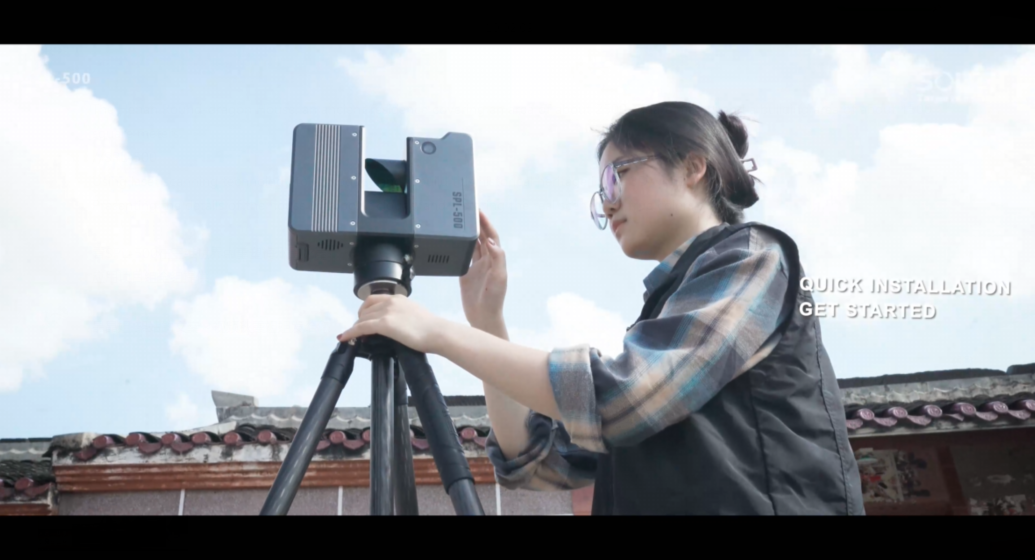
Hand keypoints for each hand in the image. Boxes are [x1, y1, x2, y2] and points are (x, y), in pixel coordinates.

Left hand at [337, 294, 447, 353]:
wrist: (437, 332)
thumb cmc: (431, 328)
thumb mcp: (415, 314)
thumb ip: (403, 315)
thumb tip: (398, 323)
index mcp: (398, 298)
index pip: (374, 300)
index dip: (365, 310)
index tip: (364, 319)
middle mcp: (390, 301)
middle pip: (366, 309)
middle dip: (360, 319)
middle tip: (359, 330)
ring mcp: (386, 312)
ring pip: (363, 318)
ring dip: (355, 327)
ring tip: (352, 336)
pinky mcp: (384, 324)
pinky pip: (361, 327)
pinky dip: (351, 332)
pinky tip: (345, 337)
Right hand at [460, 211, 507, 327]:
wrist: (483, 316)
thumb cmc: (494, 298)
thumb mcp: (499, 278)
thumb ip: (498, 259)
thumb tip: (492, 241)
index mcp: (495, 259)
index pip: (492, 236)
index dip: (486, 223)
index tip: (479, 211)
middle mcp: (487, 260)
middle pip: (482, 237)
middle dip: (477, 223)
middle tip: (468, 210)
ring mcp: (476, 266)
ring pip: (473, 244)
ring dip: (468, 232)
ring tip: (460, 220)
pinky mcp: (466, 272)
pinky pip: (463, 255)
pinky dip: (460, 245)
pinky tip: (454, 239)